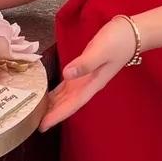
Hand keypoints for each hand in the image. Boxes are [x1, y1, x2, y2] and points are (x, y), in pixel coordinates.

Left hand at [39, 16, 136, 131]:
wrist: (131, 33)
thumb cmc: (117, 42)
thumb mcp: (100, 51)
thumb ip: (85, 63)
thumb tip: (66, 74)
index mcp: (92, 84)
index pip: (72, 105)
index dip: (56, 116)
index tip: (42, 127)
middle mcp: (87, 85)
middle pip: (66, 104)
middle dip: (51, 114)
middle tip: (31, 123)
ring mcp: (85, 78)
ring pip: (65, 97)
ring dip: (52, 105)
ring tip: (34, 111)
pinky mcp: (82, 69)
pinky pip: (66, 86)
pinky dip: (56, 92)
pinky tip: (46, 93)